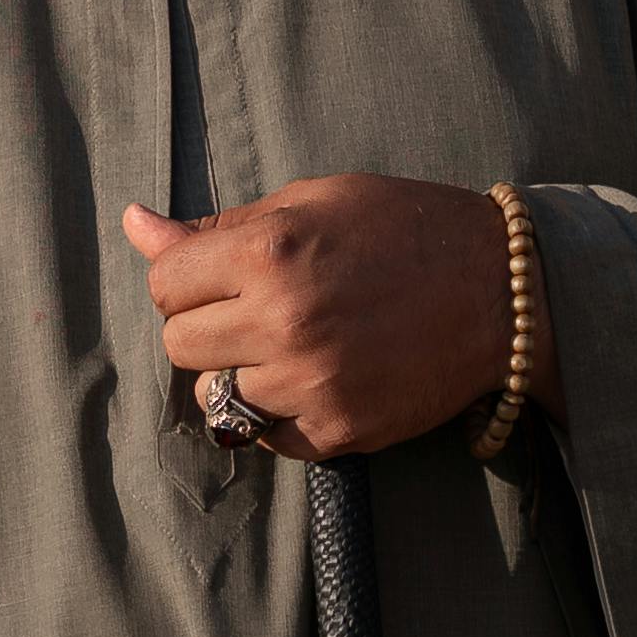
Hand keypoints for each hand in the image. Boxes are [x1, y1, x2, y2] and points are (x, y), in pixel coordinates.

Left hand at [125, 177, 527, 458]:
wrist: (502, 292)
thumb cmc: (404, 229)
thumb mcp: (314, 201)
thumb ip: (220, 225)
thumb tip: (135, 224)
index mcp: (271, 251)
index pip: (165, 283)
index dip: (185, 279)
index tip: (220, 277)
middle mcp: (284, 320)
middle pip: (178, 345)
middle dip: (206, 327)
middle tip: (256, 311)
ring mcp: (310, 382)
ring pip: (215, 396)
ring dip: (239, 373)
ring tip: (290, 345)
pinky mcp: (338, 429)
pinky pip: (265, 435)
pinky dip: (278, 412)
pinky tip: (316, 377)